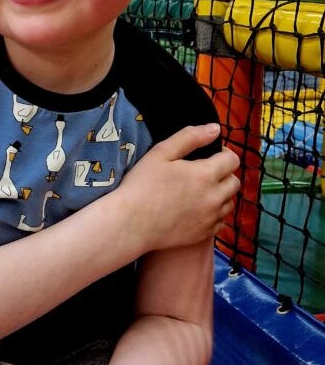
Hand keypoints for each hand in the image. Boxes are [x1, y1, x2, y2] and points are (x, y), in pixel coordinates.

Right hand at [119, 123, 239, 250]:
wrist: (131, 223)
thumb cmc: (142, 185)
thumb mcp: (161, 153)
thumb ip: (190, 137)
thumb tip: (215, 129)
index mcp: (206, 174)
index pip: (232, 160)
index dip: (223, 153)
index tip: (208, 154)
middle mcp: (215, 197)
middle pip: (234, 182)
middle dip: (223, 174)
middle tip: (201, 173)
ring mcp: (211, 219)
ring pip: (229, 203)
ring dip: (219, 195)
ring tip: (198, 192)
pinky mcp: (204, 235)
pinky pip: (220, 222)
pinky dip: (213, 215)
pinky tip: (195, 211)